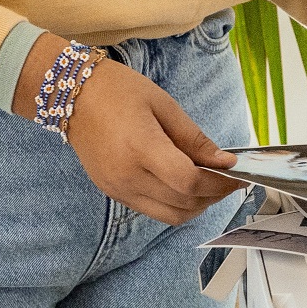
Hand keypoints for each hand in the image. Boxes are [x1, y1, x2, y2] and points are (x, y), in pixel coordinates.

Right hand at [17, 34, 237, 224]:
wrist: (71, 95)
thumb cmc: (118, 91)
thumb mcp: (163, 105)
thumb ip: (194, 139)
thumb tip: (224, 162)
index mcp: (140, 148)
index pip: (189, 182)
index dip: (218, 183)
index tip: (235, 173)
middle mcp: (127, 177)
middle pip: (184, 204)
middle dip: (214, 195)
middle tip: (228, 179)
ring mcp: (118, 189)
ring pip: (170, 215)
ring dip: (196, 205)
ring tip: (209, 183)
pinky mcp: (113, 193)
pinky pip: (153, 210)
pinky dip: (175, 203)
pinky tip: (183, 184)